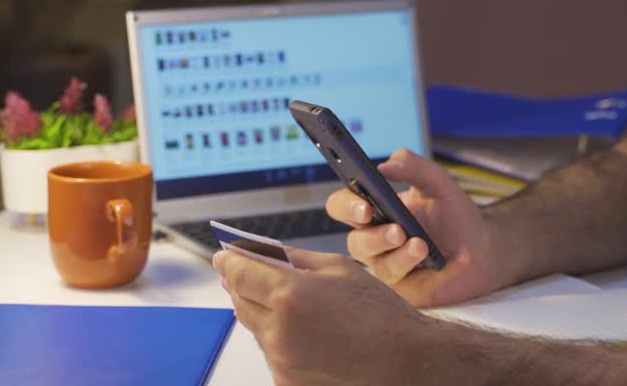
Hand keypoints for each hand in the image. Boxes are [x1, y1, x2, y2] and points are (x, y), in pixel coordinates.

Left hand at [214, 247, 427, 384]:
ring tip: (293, 305)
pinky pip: (271, 353)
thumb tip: (263, 252)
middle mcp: (278, 332)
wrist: (403, 361)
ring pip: (255, 327)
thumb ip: (294, 259)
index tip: (223, 254)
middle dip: (240, 283)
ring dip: (263, 312)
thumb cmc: (378, 314)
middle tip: (245, 272)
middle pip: (239, 300)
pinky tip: (307, 333)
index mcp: (290, 295)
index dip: (228, 260)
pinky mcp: (286, 383)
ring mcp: (281, 362)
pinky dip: (279, 339)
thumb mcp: (338, 269)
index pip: (238, 273)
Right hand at [325, 148, 502, 306]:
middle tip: (398, 231)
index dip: (347, 208)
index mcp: (373, 211)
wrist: (483, 246)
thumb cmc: (453, 214)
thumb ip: (414, 167)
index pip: (342, 207)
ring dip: (402, 257)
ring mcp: (390, 269)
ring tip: (422, 245)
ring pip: (382, 269)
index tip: (365, 207)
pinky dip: (439, 273)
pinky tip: (458, 258)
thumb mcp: (438, 183)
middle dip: (375, 238)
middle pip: (356, 243)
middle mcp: (374, 242)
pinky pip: (416, 288)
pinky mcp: (410, 293)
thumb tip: (386, 165)